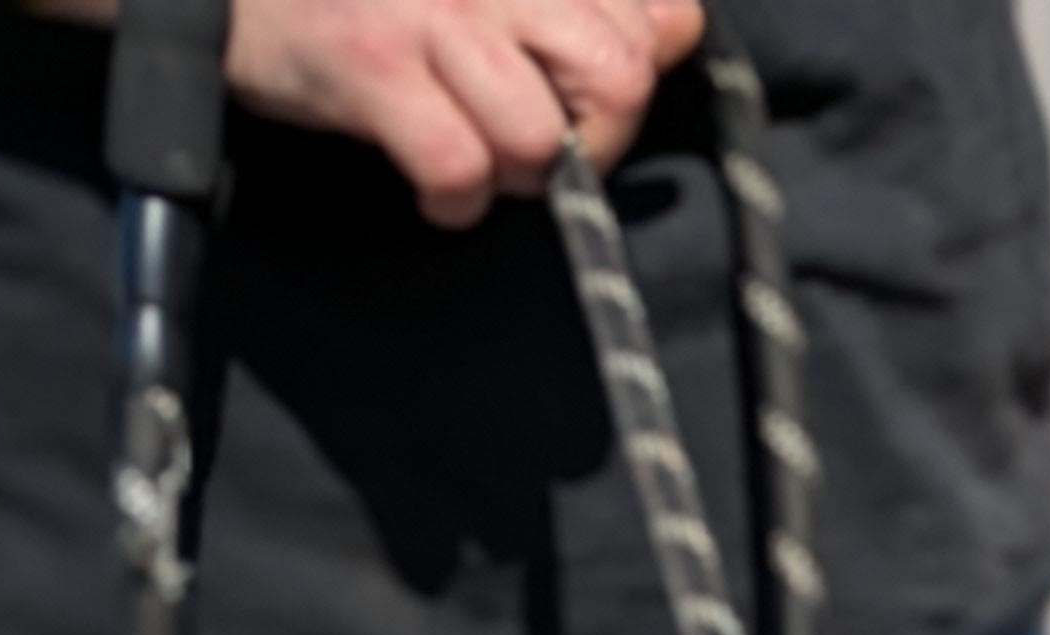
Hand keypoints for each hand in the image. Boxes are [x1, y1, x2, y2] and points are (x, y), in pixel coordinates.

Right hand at [221, 0, 709, 225]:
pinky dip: (454, 201)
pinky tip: (431, 187)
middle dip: (592, 145)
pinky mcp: (370, 64)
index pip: (651, 25)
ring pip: (543, 136)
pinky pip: (459, 166)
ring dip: (518, 177)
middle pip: (620, 82)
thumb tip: (678, 28)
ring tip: (476, 158)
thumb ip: (591, 2)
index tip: (574, 100)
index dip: (631, 84)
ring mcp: (430, 12)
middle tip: (537, 147)